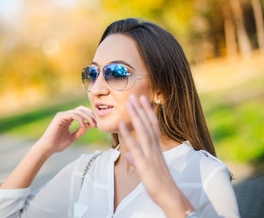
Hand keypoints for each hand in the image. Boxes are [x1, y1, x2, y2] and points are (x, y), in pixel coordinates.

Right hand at [37, 106, 96, 154]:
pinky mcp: (59, 117)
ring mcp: (62, 115)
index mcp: (68, 119)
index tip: (97, 124)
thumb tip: (89, 124)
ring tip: (93, 125)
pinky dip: (80, 119)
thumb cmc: (58, 144)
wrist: (48, 148)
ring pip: (78, 111)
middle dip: (91, 115)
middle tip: (97, 124)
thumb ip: (80, 131)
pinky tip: (84, 125)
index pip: (82, 112)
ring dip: (88, 117)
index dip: (90, 116)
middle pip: (81, 109)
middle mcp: (65, 115)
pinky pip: (73, 114)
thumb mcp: (73, 137)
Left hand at [119, 94, 192, 215]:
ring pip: (143, 131)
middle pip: (148, 124)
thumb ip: (139, 160)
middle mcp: (154, 148)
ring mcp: (150, 154)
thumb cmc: (159, 182)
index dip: (148, 112)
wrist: (169, 196)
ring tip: (129, 103)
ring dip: (136, 116)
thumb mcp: (147, 169)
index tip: (143, 100)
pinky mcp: (144, 163)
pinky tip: (122, 126)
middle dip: (141, 109)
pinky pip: (135, 147)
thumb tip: (130, 155)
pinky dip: (128, 136)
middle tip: (134, 94)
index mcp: (156, 148)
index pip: (152, 125)